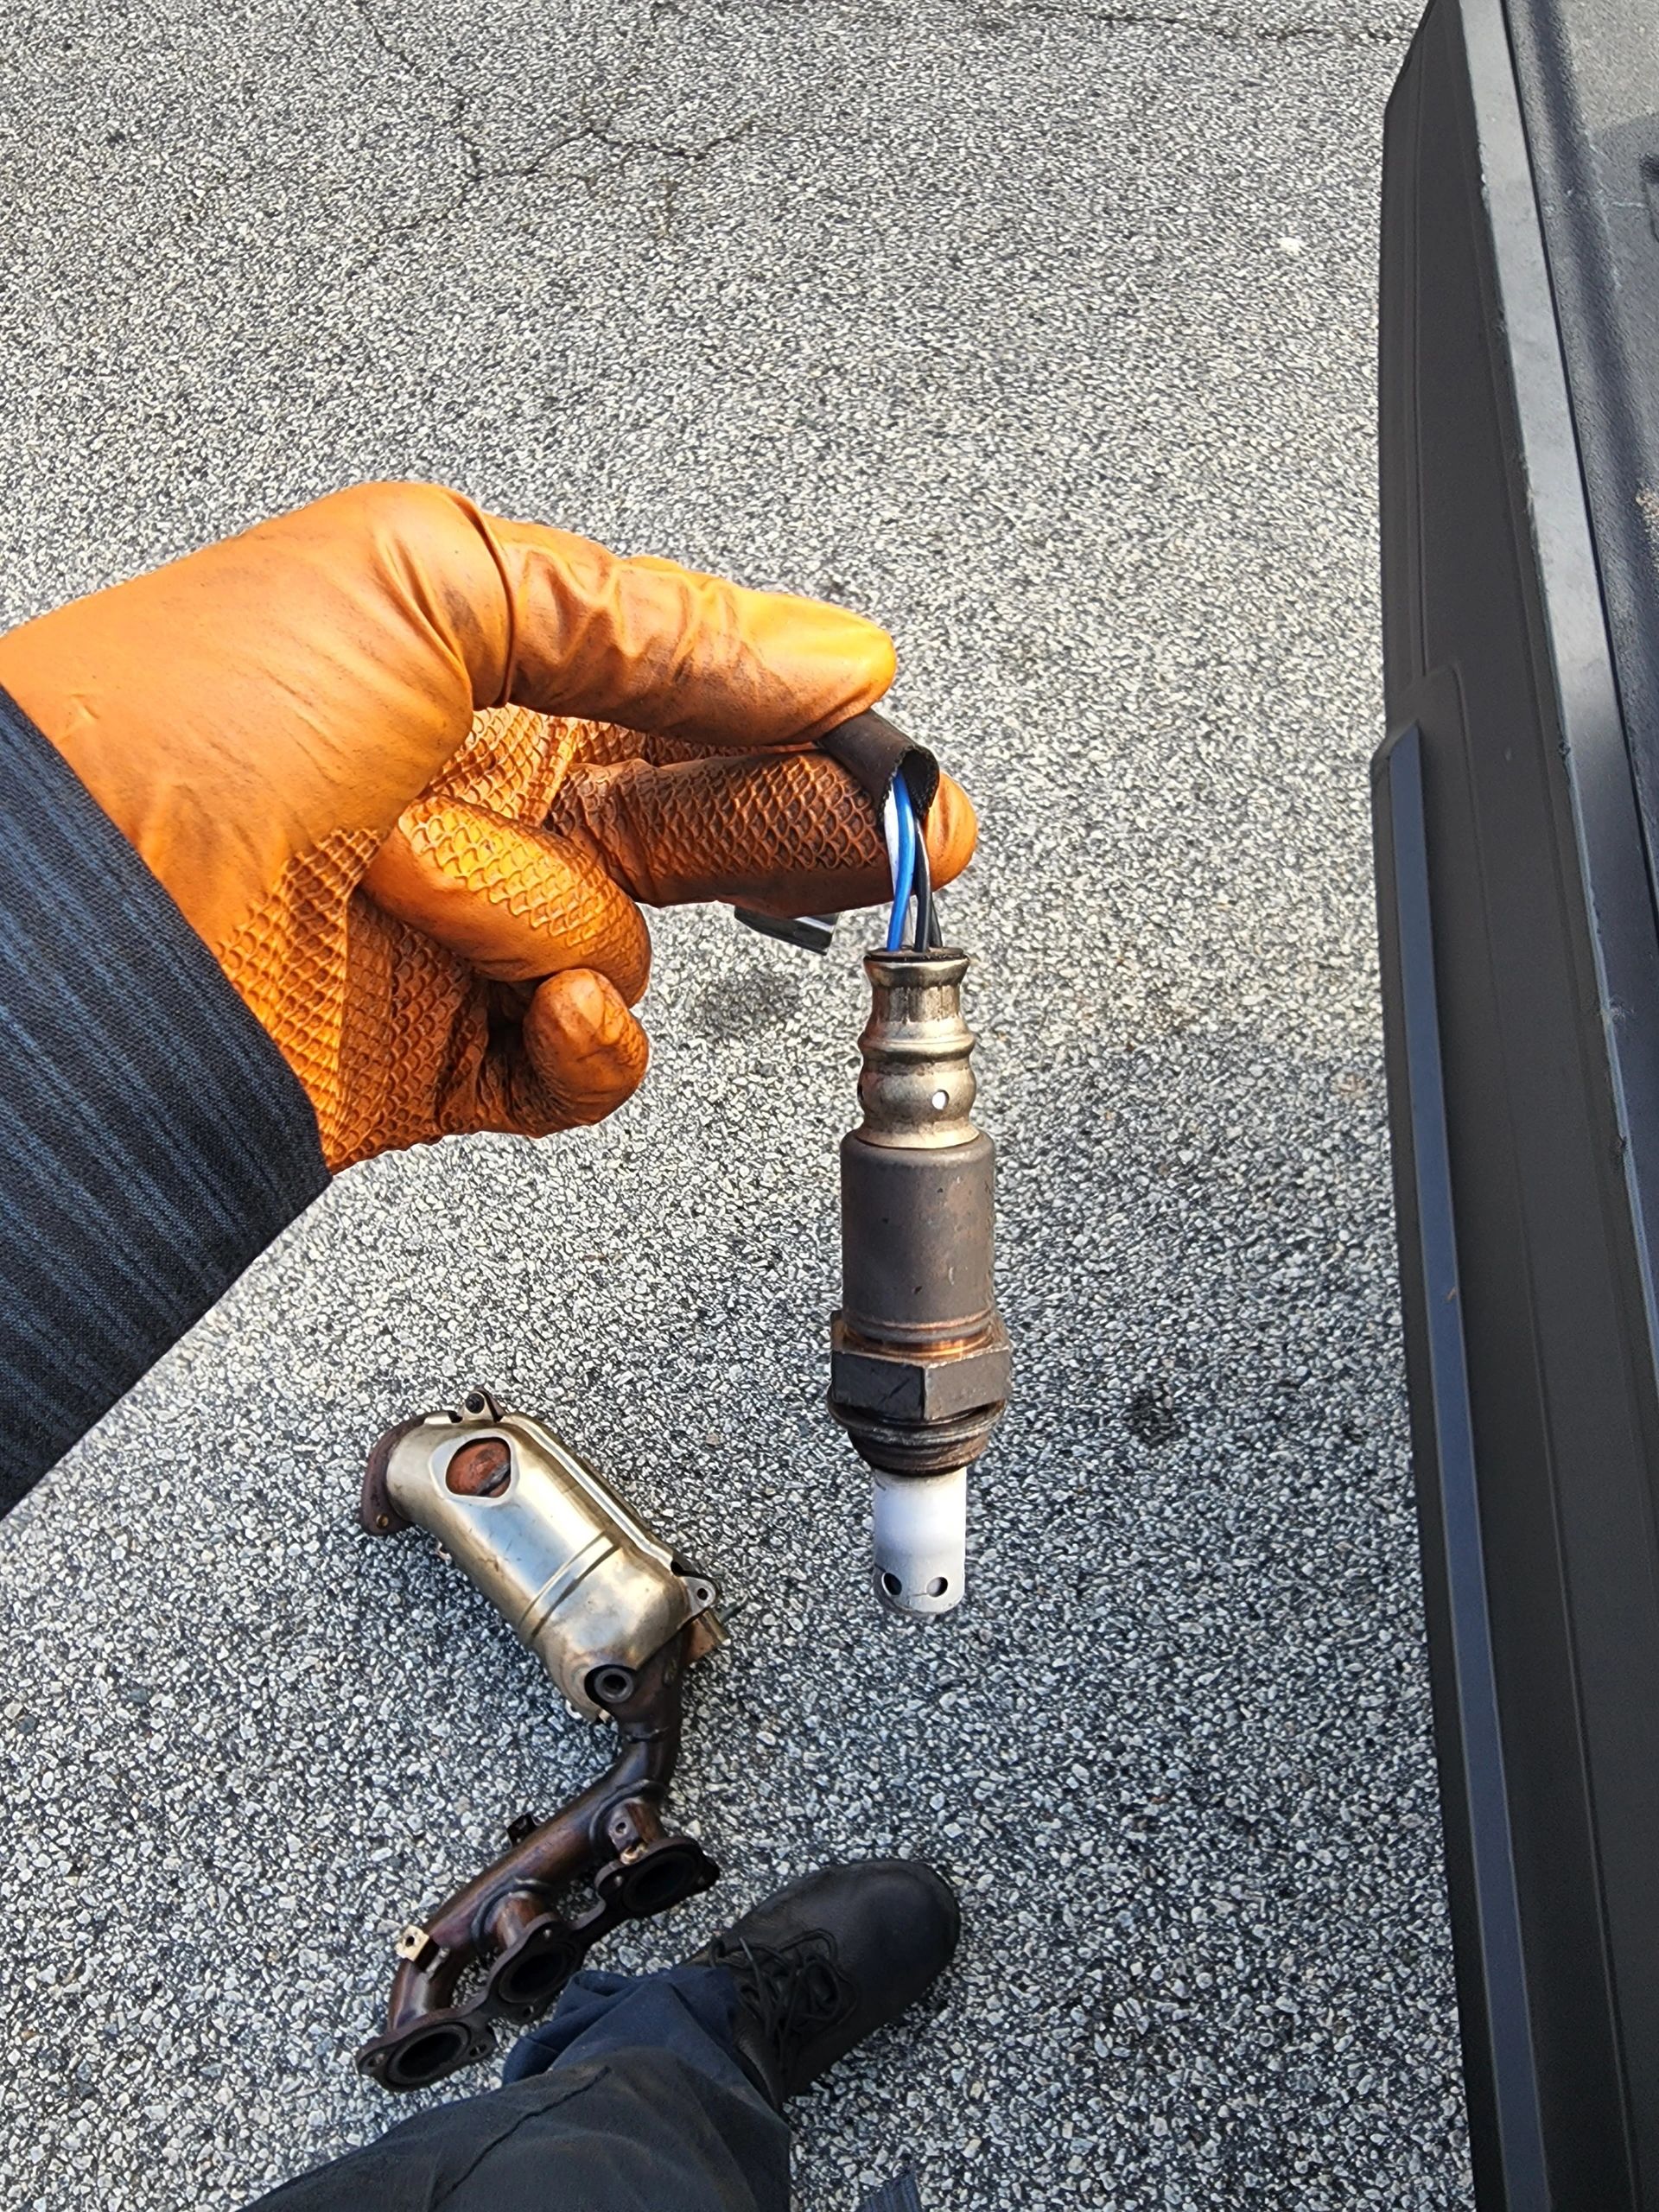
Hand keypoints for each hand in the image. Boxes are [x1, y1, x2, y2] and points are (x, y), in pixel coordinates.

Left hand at [0, 483, 974, 1167]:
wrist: (70, 928)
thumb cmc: (187, 727)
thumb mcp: (427, 583)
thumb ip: (647, 617)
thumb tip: (822, 652)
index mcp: (482, 674)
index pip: (690, 702)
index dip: (803, 728)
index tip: (894, 755)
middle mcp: (484, 804)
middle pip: (700, 828)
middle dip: (797, 830)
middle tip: (905, 843)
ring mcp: (470, 940)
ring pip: (631, 952)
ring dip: (552, 921)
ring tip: (428, 879)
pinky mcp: (452, 1062)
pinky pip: (591, 1066)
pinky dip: (584, 1045)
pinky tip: (547, 1009)